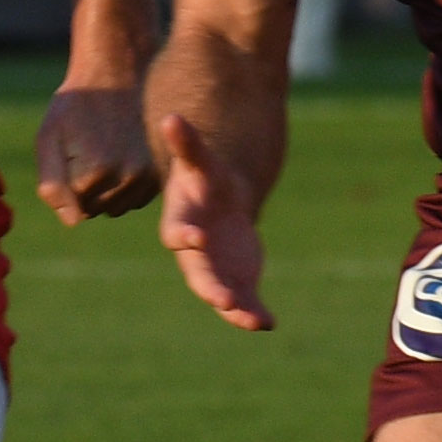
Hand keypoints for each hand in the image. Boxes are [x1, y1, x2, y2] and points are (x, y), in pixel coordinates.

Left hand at [34, 82, 158, 223]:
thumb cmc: (77, 105)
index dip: (68, 182)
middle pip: (96, 209)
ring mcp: (146, 178)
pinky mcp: (160, 173)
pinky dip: (127, 185)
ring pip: (117, 206)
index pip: (73, 207)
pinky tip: (123, 157)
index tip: (72, 151)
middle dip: (88, 188)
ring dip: (109, 190)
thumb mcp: (49, 138)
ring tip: (107, 152)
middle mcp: (124, 181)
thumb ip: (52, 184)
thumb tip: (73, 222)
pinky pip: (136, 198)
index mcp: (92, 175)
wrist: (117, 73)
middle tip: (91, 149)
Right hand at [151, 110, 268, 330]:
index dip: (184, 235)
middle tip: (223, 298)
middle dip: (210, 286)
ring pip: (221, 295)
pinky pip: (244, 303)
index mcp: (182, 223)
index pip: (177, 232)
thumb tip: (171, 117)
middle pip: (198, 274)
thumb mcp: (200, 161)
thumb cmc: (205, 181)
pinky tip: (270, 323)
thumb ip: (187, 144)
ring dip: (235, 309)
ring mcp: (215, 271)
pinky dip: (254, 315)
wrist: (221, 205)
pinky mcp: (235, 282)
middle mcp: (195, 254)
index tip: (194, 238)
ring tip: (254, 321)